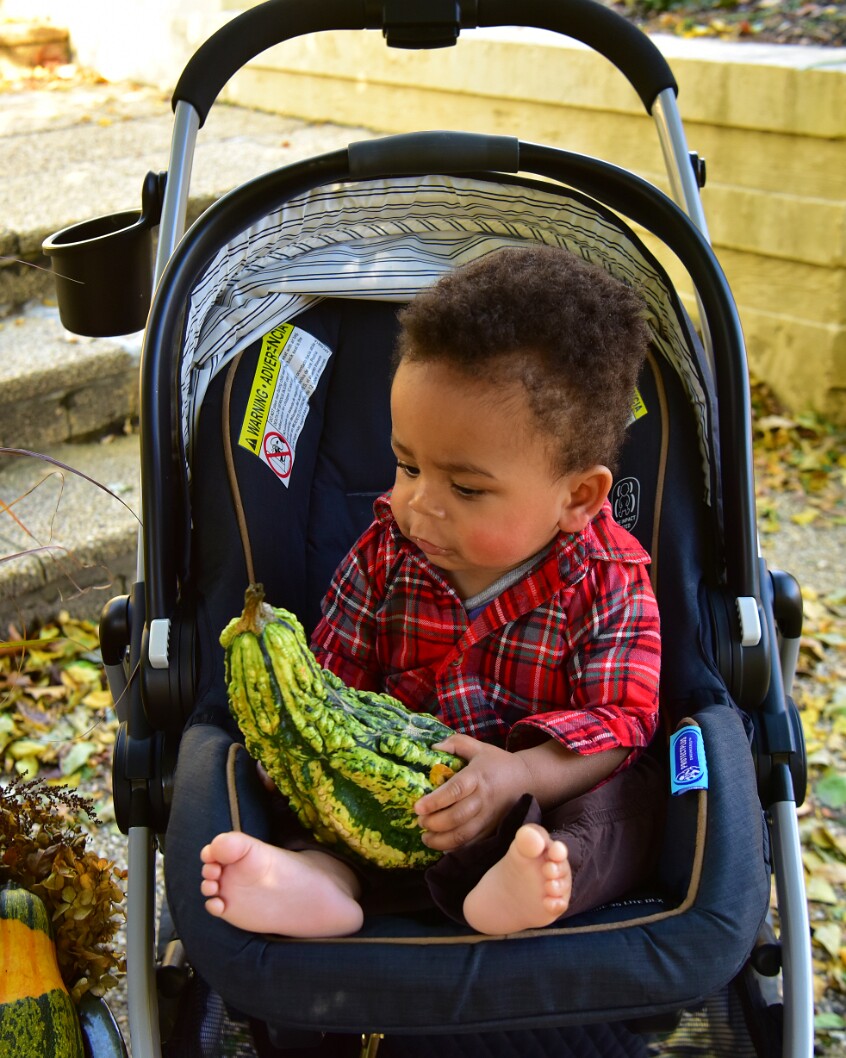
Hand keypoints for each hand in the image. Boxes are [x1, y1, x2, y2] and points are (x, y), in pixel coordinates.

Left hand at [413, 734, 533, 851]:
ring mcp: (488, 817)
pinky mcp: (492, 829)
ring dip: (440, 840)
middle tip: (419, 821)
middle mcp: (483, 799)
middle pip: (456, 817)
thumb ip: (455, 743)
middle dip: (433, 823)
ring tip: (426, 837)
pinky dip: (455, 848)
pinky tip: (442, 845)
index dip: (435, 801)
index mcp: (477, 777)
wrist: (527, 780)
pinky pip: (472, 844)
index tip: (417, 807)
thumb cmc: (497, 762)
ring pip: (463, 835)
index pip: (455, 790)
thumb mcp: (478, 747)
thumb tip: (433, 746)